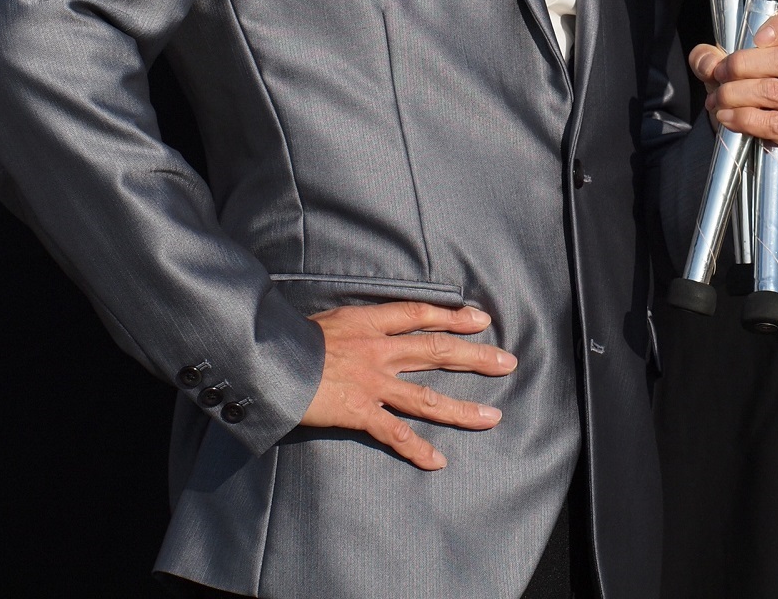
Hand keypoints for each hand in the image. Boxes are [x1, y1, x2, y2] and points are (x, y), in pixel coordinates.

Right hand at [299, 300, 515, 469]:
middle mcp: (379, 351)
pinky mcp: (360, 412)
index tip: (482, 319)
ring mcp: (372, 383)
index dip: (453, 316)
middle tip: (507, 362)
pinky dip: (417, 449)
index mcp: (371, 323)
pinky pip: (395, 434)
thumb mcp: (331, 318)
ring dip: (462, 409)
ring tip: (492, 418)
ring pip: (426, 398)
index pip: (421, 315)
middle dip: (476, 357)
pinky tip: (439, 461)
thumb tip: (374, 328)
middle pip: (437, 352)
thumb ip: (357, 325)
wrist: (270, 362)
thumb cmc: (294, 338)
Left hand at [689, 3, 777, 190]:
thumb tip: (708, 61)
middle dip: (740, 65)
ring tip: (718, 100)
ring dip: (734, 95)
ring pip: (773, 91)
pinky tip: (728, 118)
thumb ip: (711, 59)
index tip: (756, 38)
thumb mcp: (730, 74)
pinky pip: (773, 122)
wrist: (766, 154)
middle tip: (719, 76)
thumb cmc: (755, 103)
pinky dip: (742, 118)